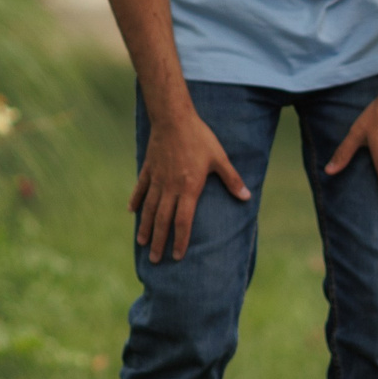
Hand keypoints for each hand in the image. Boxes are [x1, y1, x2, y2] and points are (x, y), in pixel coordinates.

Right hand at [128, 105, 250, 263]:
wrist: (173, 118)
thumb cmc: (199, 137)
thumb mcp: (219, 158)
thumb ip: (231, 179)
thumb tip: (246, 196)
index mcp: (189, 188)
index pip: (183, 221)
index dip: (180, 240)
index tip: (178, 255)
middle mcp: (170, 188)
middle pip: (163, 221)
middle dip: (159, 242)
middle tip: (156, 260)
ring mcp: (157, 179)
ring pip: (149, 209)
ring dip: (145, 227)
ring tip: (142, 243)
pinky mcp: (148, 169)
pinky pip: (140, 189)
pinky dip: (136, 201)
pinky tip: (131, 212)